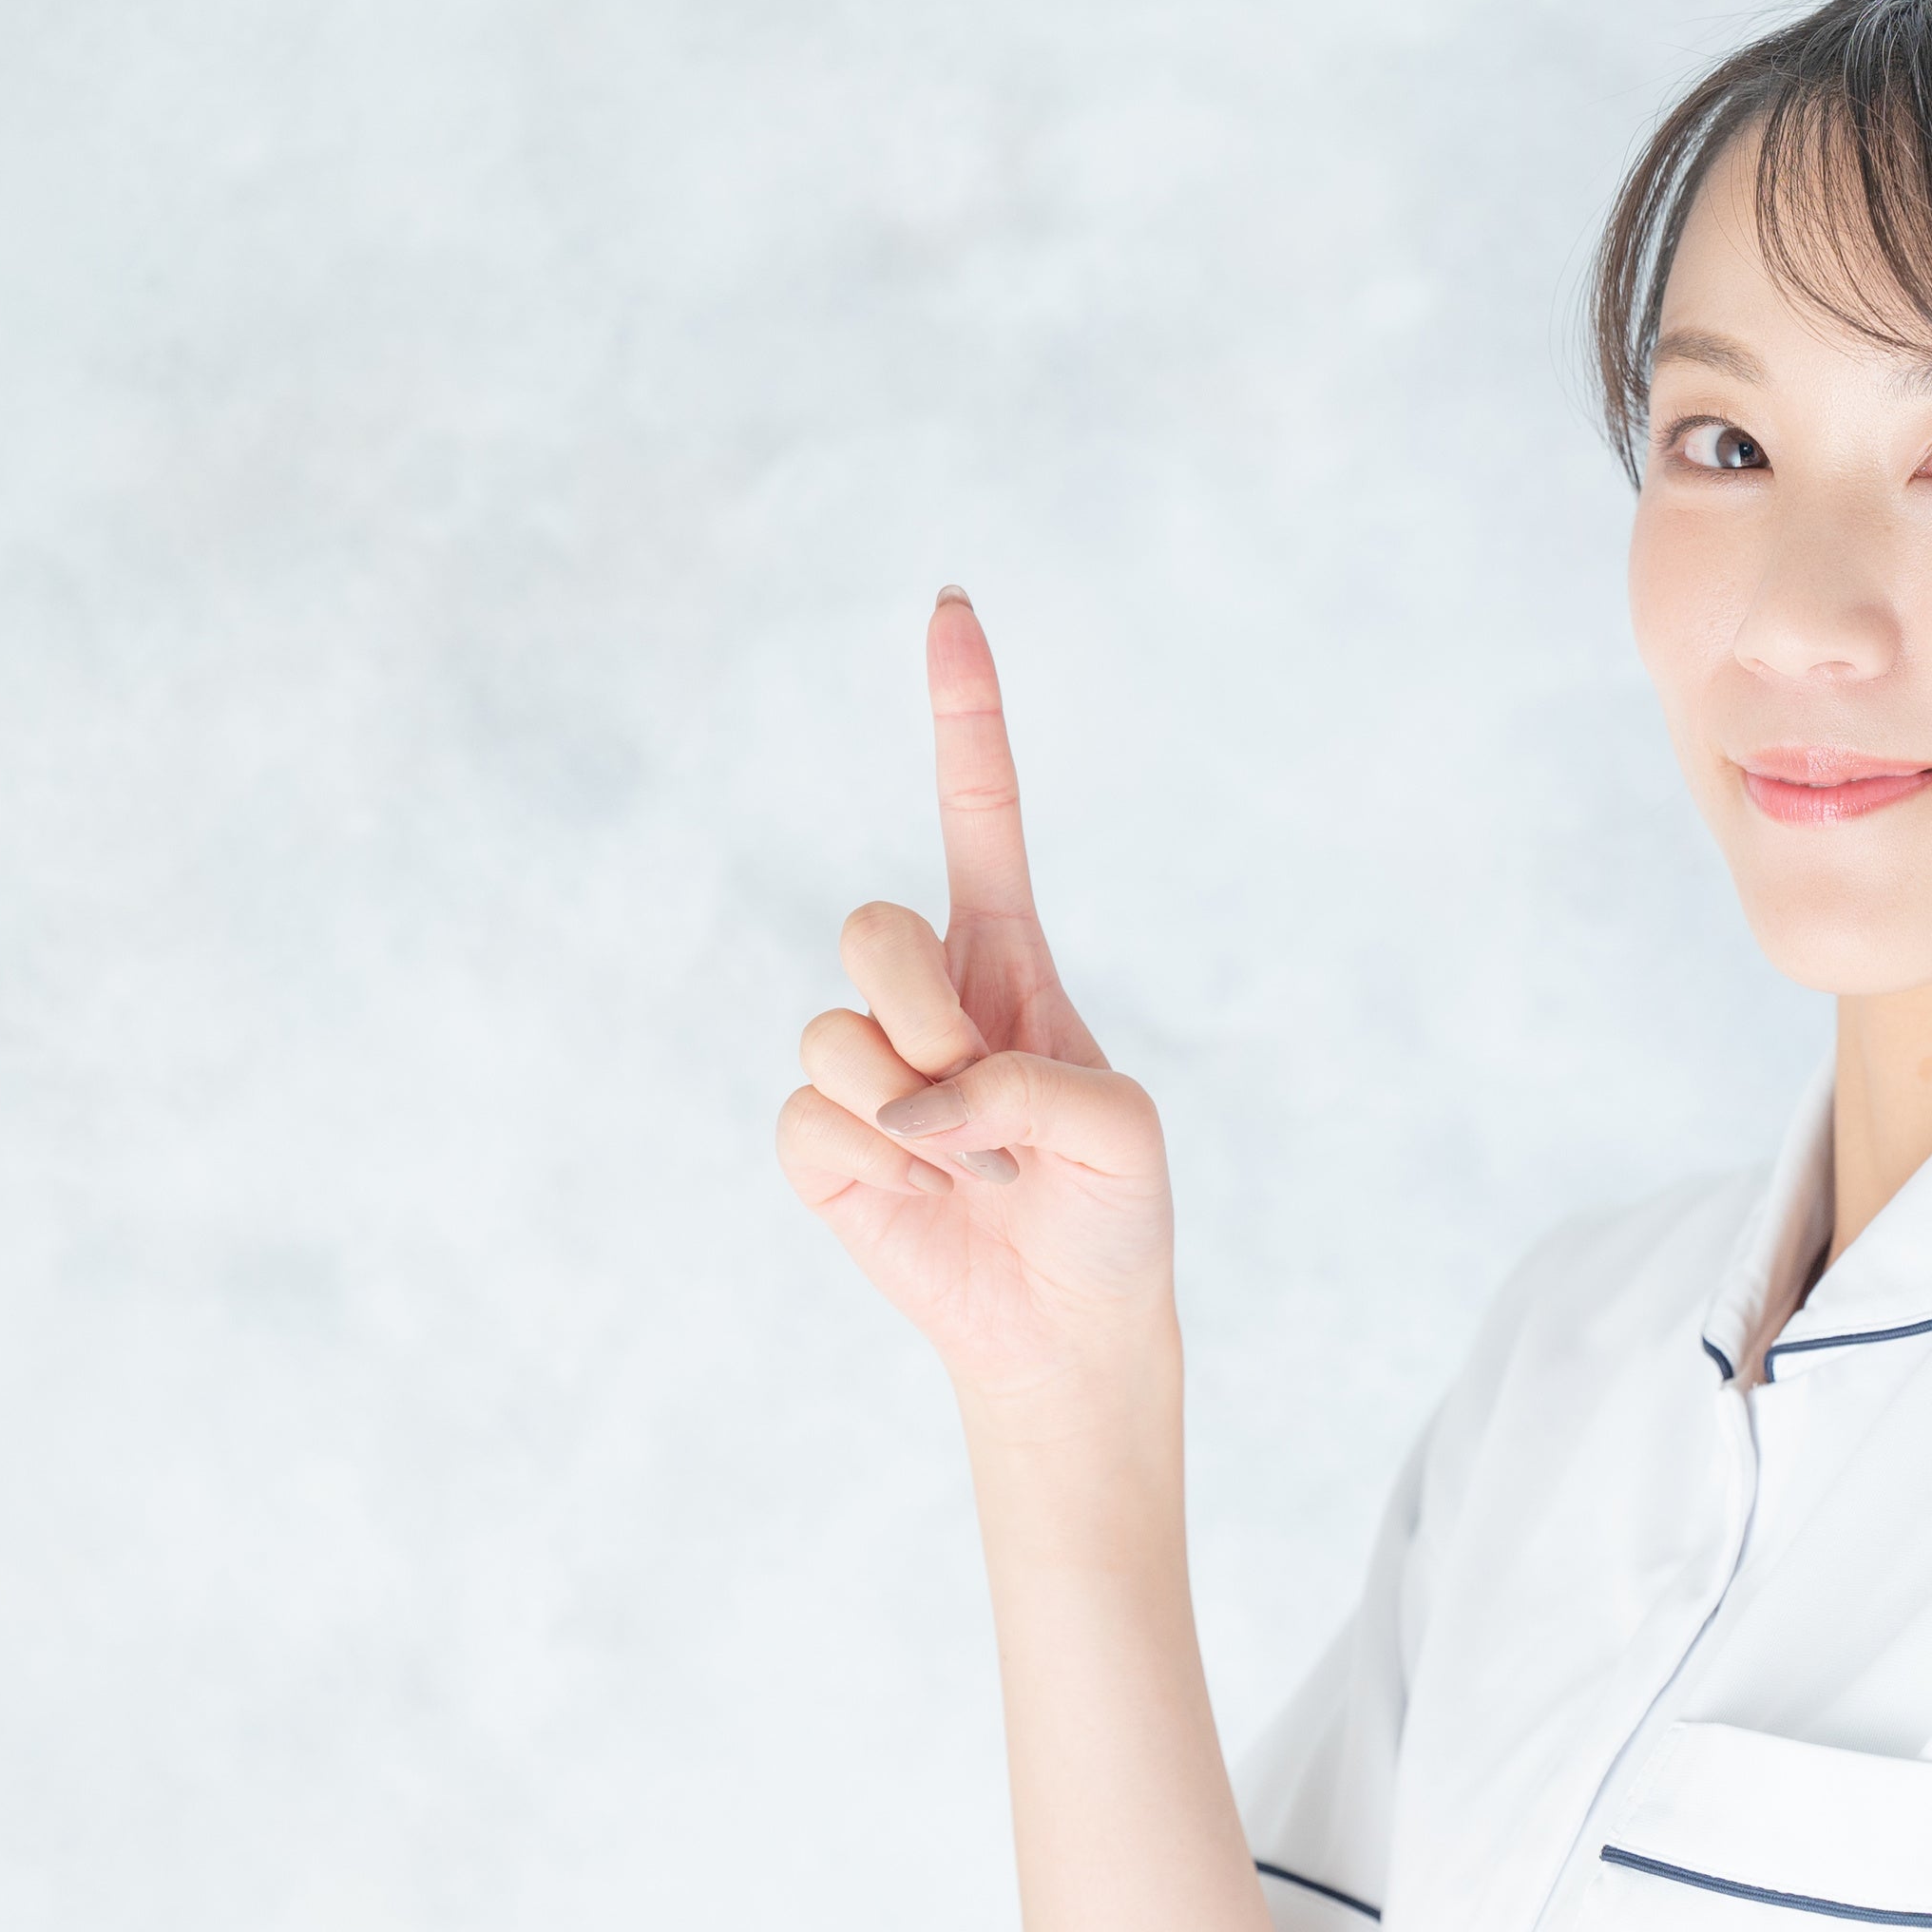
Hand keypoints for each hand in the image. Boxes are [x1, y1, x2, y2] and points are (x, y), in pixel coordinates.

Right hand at [778, 586, 1175, 1414]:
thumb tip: (914, 1100)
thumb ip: (1028, 1088)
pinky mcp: (821, 1139)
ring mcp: (865, 1060)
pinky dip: (877, 1165)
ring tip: (970, 1168)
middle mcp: (927, 991)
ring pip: (832, 1029)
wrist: (1064, 1324)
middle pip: (870, 926)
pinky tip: (923, 1198)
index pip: (976, 811)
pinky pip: (810, 1116)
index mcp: (1009, 953)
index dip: (963, 713)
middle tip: (982, 1100)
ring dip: (913, 1112)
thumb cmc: (1111, 1210)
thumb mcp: (1121, 1133)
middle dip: (924, 1014)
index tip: (950, 607)